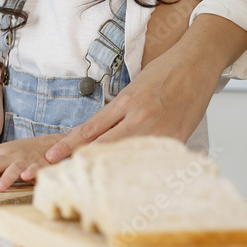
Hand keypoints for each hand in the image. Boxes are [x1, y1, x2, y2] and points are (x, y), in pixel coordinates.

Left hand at [0, 134, 60, 191]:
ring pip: (12, 168)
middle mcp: (8, 155)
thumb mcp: (4, 156)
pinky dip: (31, 173)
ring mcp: (24, 160)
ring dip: (5, 178)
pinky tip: (27, 177)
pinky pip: (35, 169)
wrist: (49, 144)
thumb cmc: (24, 152)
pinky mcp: (39, 166)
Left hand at [36, 50, 215, 175]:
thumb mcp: (133, 89)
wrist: (195, 63)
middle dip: (80, 161)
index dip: (68, 145)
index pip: (90, 129)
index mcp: (125, 102)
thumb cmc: (164, 72)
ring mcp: (158, 131)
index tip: (52, 156)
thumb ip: (117, 112)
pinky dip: (137, 168)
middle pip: (103, 147)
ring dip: (106, 169)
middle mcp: (138, 118)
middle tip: (60, 174)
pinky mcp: (176, 139)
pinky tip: (126, 180)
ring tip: (88, 183)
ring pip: (125, 156)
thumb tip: (97, 134)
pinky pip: (151, 157)